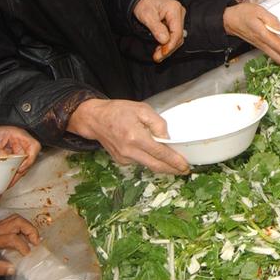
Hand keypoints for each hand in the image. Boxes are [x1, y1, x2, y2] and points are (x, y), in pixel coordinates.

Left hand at [0, 125, 40, 187]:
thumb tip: (4, 159)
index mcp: (18, 134)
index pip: (33, 146)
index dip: (31, 158)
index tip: (21, 168)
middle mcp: (20, 142)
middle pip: (29, 157)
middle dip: (22, 170)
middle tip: (13, 179)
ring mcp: (18, 149)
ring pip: (24, 163)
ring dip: (18, 173)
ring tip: (9, 182)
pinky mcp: (14, 156)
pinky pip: (17, 165)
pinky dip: (14, 172)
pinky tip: (8, 179)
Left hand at [0, 214, 39, 275]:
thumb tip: (13, 269)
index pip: (12, 238)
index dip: (23, 246)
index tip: (26, 255)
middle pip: (17, 221)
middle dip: (30, 230)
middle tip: (35, 241)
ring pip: (15, 218)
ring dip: (27, 226)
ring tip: (32, 238)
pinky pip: (11, 221)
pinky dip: (21, 226)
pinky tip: (23, 235)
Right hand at [68, 97, 188, 173]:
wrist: (94, 119)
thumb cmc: (119, 111)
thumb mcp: (142, 109)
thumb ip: (157, 123)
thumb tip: (167, 139)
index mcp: (136, 137)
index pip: (159, 153)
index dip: (174, 161)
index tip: (185, 166)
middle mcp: (129, 151)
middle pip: (155, 165)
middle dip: (172, 169)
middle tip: (185, 171)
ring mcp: (124, 158)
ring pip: (148, 165)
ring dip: (162, 166)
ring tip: (174, 164)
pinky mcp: (120, 161)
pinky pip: (140, 162)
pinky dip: (150, 160)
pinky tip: (155, 157)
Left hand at [133, 0, 185, 62]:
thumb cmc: (143, 2)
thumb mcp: (146, 15)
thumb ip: (156, 28)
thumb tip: (164, 40)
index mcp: (174, 9)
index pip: (177, 32)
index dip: (170, 45)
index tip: (162, 54)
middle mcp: (179, 12)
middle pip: (178, 36)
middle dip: (168, 48)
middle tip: (157, 57)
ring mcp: (178, 17)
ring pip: (177, 37)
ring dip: (167, 47)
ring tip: (157, 55)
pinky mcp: (174, 21)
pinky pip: (174, 34)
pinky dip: (167, 43)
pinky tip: (160, 48)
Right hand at [223, 3, 279, 63]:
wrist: (229, 20)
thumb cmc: (243, 14)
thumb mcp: (257, 11)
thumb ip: (270, 18)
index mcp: (263, 34)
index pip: (279, 47)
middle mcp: (262, 43)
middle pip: (278, 57)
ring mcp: (260, 45)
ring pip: (275, 57)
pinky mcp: (259, 45)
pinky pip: (271, 53)